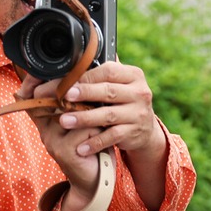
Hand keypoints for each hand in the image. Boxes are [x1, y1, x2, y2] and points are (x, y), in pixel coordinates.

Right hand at [20, 75, 102, 195]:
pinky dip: (98, 131)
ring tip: (103, 121)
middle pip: (54, 100)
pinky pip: (83, 130)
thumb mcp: (83, 123)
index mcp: (47, 121)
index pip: (34, 96)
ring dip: (92, 114)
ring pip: (73, 113)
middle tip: (97, 98)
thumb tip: (84, 73)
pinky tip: (102, 138)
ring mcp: (52, 142)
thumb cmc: (92, 146)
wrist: (95, 180)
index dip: (36, 82)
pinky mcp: (64, 152)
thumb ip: (78, 104)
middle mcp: (45, 130)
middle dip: (78, 95)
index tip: (47, 69)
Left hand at [52, 61, 166, 165]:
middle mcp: (140, 93)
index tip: (69, 82)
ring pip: (108, 115)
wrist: (145, 129)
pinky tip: (80, 147)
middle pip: (109, 91)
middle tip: (64, 97)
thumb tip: (75, 62)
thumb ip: (104, 74)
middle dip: (84, 94)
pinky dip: (95, 142)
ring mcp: (138, 113)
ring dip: (84, 118)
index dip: (88, 77)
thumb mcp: (120, 84)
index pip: (109, 71)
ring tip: (64, 121)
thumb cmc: (125, 101)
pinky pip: (112, 136)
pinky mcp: (134, 132)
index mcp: (134, 75)